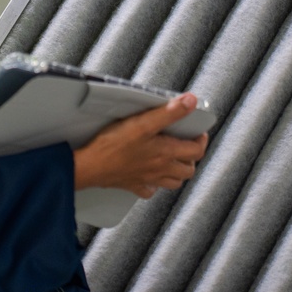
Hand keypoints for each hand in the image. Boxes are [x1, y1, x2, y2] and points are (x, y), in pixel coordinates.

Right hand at [73, 93, 208, 198]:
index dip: (201, 140)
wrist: (89, 166)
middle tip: (187, 144)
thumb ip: (169, 112)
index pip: (196, 151)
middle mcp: (160, 169)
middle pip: (188, 169)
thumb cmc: (114, 145)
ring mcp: (147, 179)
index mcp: (166, 154)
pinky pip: (150, 190)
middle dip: (192, 157)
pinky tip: (150, 174)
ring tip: (173, 158)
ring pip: (173, 182)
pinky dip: (154, 184)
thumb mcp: (143, 123)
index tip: (198, 132)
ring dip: (178, 171)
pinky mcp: (132, 185)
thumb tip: (191, 102)